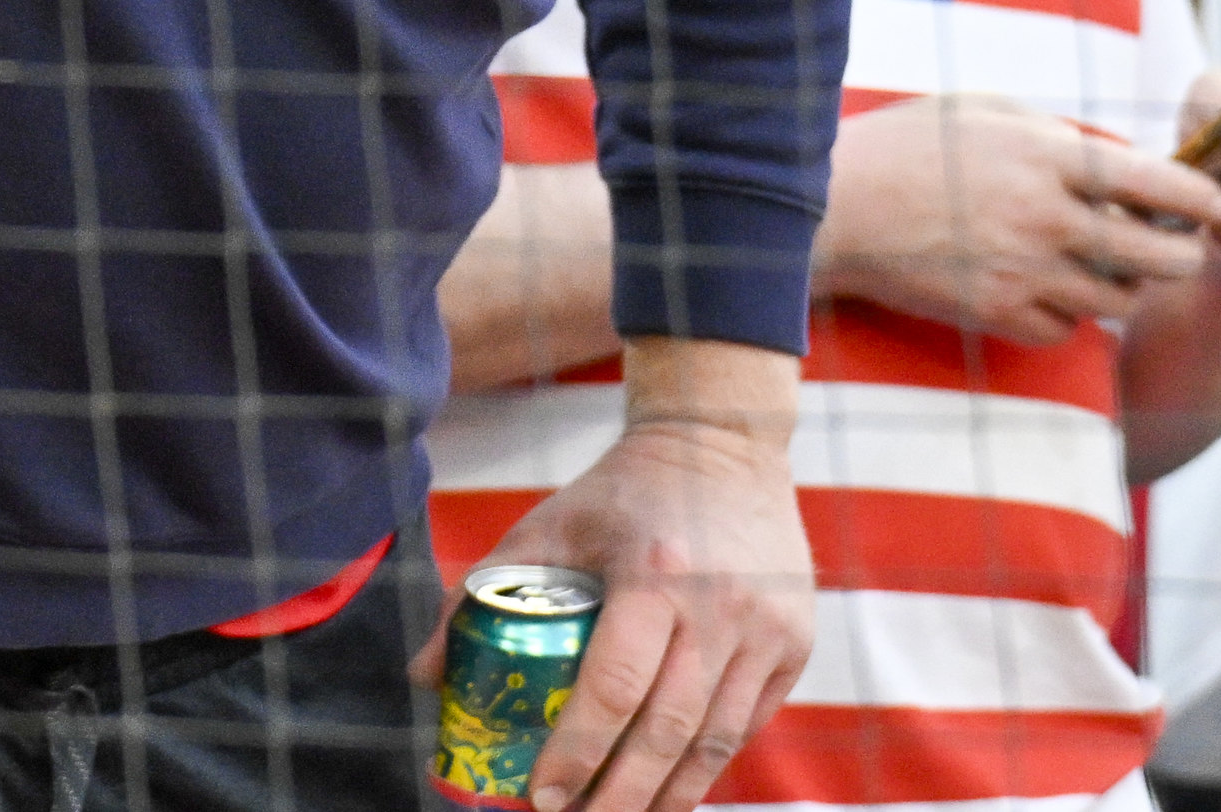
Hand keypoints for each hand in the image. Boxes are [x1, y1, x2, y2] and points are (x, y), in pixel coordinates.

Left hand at [420, 406, 811, 811]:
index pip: (613, 687)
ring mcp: (766, 630)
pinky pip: (745, 725)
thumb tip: (426, 677)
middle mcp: (720, 608)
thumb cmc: (621, 492)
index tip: (542, 796)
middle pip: (667, 732)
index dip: (577, 752)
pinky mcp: (794, 646)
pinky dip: (706, 765)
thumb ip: (481, 595)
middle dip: (618, 795)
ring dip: (666, 796)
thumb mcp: (546, 527)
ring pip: (714, 743)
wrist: (723, 445)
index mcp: (654, 574)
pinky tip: (667, 788)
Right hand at [814, 93, 1220, 344]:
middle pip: (1161, 257)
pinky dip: (1069, 312)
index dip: (1201, 196)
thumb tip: (1118, 162)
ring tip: (1104, 263)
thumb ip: (1057, 135)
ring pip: (1122, 299)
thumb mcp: (984, 112)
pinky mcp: (998, 315)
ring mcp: (1023, 274)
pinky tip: (1047, 287)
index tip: (1212, 202)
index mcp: (1045, 158)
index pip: (1158, 184)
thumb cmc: (905, 147)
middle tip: (1171, 242)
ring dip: (1124, 283)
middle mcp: (1045, 220)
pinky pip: (1068, 328)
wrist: (833, 208)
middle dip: (1180, 251)